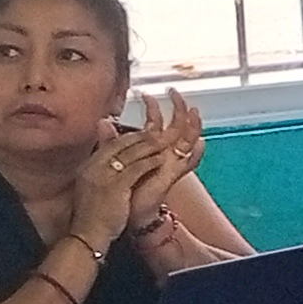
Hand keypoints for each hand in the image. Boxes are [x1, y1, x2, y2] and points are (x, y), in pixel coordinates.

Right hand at [66, 128, 158, 247]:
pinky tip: (161, 159)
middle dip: (142, 137)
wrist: (86, 235)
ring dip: (149, 146)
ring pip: (130, 153)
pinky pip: (136, 168)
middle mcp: (94, 167)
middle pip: (120, 144)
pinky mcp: (115, 186)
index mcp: (88, 166)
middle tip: (159, 132)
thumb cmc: (93, 216)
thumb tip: (114, 162)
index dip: (130, 137)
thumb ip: (102, 172)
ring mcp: (103, 175)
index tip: (144, 133)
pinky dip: (150, 161)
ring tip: (164, 141)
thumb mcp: (94, 188)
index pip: (111, 144)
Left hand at [120, 89, 202, 233]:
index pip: (156, 122)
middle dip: (178, 108)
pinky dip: (196, 153)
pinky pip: (188, 163)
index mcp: (149, 148)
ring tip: (193, 110)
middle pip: (177, 126)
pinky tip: (199, 143)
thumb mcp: (115, 158)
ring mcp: (169, 163)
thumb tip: (103, 120)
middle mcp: (162, 153)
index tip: (145, 93)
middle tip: (173, 91)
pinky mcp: (172, 175)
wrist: (124, 212)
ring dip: (192, 125)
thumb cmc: (121, 187)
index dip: (153, 107)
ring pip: (188, 140)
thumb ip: (111, 140)